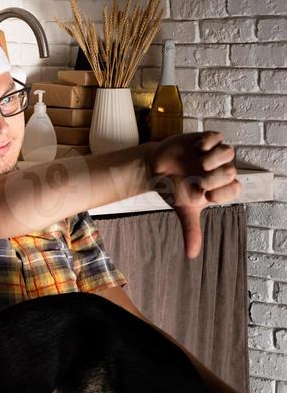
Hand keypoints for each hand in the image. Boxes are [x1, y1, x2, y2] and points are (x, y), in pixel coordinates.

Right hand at [148, 131, 240, 258]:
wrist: (156, 168)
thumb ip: (191, 230)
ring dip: (212, 159)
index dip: (221, 192)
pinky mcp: (206, 140)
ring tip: (197, 162)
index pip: (236, 189)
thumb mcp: (183, 210)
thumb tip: (192, 255)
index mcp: (220, 188)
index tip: (204, 194)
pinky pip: (217, 137)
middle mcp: (221, 170)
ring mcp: (214, 154)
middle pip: (231, 171)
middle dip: (213, 177)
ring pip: (229, 153)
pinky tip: (195, 150)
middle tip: (197, 179)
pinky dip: (206, 144)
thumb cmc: (173, 189)